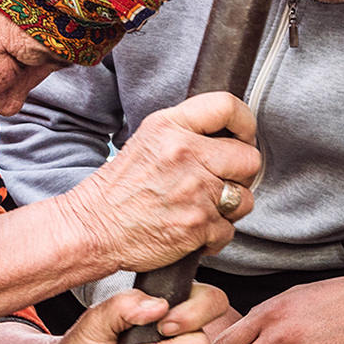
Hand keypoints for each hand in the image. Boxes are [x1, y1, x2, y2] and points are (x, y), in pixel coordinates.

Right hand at [57, 93, 261, 276]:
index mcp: (170, 127)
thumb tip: (229, 135)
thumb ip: (185, 131)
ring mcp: (194, 192)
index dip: (245, 124)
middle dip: (240, 174)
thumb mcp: (146, 140)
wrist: (93, 228)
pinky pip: (228, 230)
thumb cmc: (118, 189)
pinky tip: (192, 229)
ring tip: (202, 207)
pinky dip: (214, 235)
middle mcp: (184, 155)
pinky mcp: (197, 226)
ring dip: (229, 208)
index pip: (227, 107)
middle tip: (220, 182)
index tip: (242, 137)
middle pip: (249, 159)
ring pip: (245, 198)